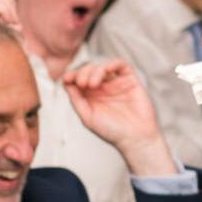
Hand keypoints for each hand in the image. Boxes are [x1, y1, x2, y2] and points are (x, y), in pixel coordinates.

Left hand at [64, 60, 176, 174]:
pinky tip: (108, 69)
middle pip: (89, 70)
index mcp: (90, 95)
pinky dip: (114, 63)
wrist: (134, 138)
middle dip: (83, 74)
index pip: (78, 79)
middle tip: (82, 83)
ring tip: (93, 83)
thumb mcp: (88, 117)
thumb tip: (67, 84)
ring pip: (103, 67)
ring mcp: (116, 83)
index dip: (72, 76)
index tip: (67, 79)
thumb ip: (77, 100)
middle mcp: (102, 87)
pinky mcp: (130, 80)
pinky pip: (122, 65)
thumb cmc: (112, 131)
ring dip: (95, 71)